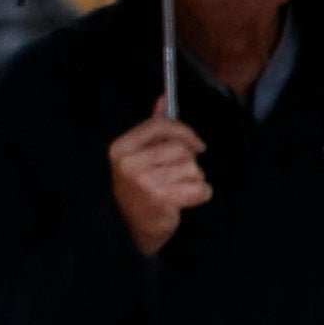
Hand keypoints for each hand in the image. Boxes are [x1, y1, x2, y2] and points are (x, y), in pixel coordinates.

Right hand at [108, 112, 211, 256]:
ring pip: (193, 169)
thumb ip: (154, 127)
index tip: (196, 144)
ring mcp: (145, 182)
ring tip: (178, 188)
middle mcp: (131, 163)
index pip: (160, 126)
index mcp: (122, 148)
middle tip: (177, 175)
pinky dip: (200, 194)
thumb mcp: (140, 155)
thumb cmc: (139, 187)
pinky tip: (185, 199)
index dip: (184, 133)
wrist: (132, 226)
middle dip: (188, 162)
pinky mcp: (163, 200)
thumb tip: (164, 97)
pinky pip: (200, 189)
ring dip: (194, 179)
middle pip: (182, 149)